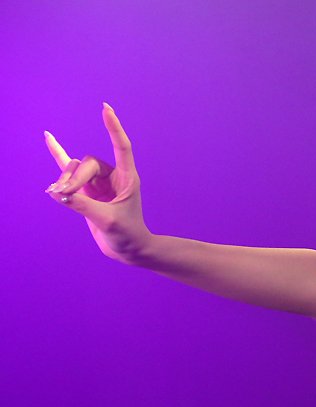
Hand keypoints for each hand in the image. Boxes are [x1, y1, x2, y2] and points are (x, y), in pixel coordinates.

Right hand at [44, 103, 150, 263]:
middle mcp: (113, 176)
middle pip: (87, 164)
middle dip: (74, 178)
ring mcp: (98, 182)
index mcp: (128, 178)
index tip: (105, 109)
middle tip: (64, 194)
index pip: (121, 147)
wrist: (127, 249)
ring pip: (75, 170)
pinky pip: (70, 169)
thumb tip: (58, 192)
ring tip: (56, 194)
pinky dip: (59, 155)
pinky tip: (48, 138)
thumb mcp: (107, 220)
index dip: (114, 128)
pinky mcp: (85, 190)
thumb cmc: (126, 235)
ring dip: (64, 180)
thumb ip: (83, 205)